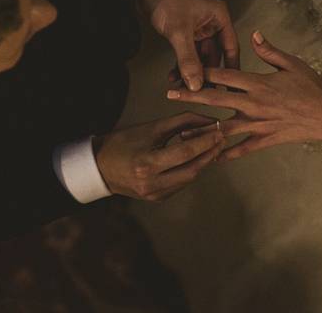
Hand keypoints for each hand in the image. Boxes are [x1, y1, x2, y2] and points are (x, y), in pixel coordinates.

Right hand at [95, 112, 224, 200]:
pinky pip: (181, 183)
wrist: (100, 167)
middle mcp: (151, 183)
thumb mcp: (151, 128)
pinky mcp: (157, 198)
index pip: (185, 153)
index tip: (220, 130)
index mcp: (147, 164)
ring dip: (203, 162)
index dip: (205, 141)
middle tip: (221, 139)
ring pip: (189, 178)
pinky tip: (197, 158)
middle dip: (209, 153)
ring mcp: (155, 194)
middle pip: (192, 170)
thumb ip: (182, 122)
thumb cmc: (124, 142)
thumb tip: (210, 121)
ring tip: (212, 146)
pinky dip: (191, 170)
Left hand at [132, 0, 238, 90]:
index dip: (231, 68)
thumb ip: (188, 59)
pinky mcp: (185, 33)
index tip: (230, 86)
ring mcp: (198, 29)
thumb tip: (195, 83)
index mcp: (219, 18)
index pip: (231, 48)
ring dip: (192, 71)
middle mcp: (212, 23)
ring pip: (200, 57)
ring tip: (185, 87)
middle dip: (206, 74)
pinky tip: (174, 76)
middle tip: (202, 91)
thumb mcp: (179, 31)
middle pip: (215, 55)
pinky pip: (188, 54)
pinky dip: (182, 65)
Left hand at [168, 31, 321, 160]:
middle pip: (215, 100)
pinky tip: (212, 158)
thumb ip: (269, 51)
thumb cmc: (313, 87)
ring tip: (181, 134)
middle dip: (190, 97)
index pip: (224, 75)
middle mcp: (253, 104)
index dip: (202, 71)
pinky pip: (242, 149)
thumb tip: (254, 34)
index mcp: (258, 83)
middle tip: (169, 95)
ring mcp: (258, 124)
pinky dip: (227, 154)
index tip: (184, 68)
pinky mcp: (265, 140)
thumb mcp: (292, 63)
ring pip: (223, 129)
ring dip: (201, 131)